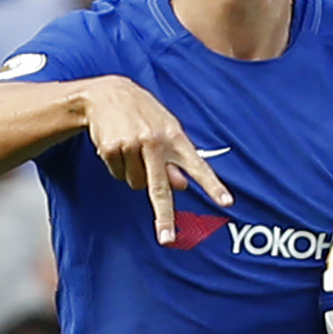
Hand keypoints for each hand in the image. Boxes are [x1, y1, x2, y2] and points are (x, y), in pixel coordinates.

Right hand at [79, 76, 231, 244]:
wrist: (106, 94)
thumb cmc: (143, 114)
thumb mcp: (165, 130)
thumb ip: (176, 158)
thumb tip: (182, 186)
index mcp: (175, 137)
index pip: (198, 166)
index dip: (213, 185)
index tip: (227, 202)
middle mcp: (155, 142)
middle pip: (161, 188)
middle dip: (165, 216)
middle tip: (167, 239)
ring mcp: (132, 145)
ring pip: (136, 184)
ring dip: (134, 175)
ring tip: (131, 150)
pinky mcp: (112, 149)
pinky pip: (118, 175)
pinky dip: (118, 167)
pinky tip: (117, 146)